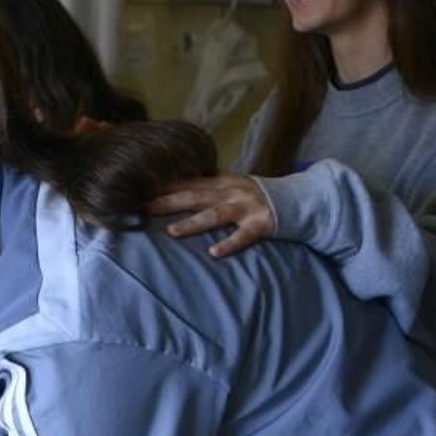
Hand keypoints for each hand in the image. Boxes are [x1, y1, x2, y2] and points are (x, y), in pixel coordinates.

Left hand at [146, 174, 275, 256]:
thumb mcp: (231, 186)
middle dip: (168, 202)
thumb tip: (173, 188)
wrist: (295, 200)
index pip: (187, 183)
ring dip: (192, 224)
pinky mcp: (260, 225)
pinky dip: (228, 244)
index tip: (139, 190)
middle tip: (143, 209)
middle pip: (194, 196)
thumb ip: (206, 187)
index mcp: (221, 182)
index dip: (164, 187)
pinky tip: (213, 253)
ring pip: (215, 215)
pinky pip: (242, 236)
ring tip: (171, 232)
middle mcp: (231, 192)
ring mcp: (246, 208)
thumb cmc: (256, 197)